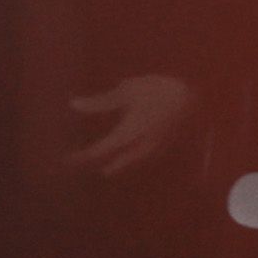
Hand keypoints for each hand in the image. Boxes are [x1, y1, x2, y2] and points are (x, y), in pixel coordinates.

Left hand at [61, 72, 201, 178]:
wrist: (192, 93)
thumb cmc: (158, 89)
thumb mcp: (126, 91)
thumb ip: (100, 101)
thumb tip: (73, 105)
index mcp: (126, 135)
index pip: (97, 152)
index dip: (80, 157)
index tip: (65, 161)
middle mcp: (138, 148)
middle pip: (112, 162)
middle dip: (96, 165)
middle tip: (82, 168)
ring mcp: (152, 148)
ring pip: (129, 162)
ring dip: (115, 165)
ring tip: (105, 169)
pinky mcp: (163, 144)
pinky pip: (141, 157)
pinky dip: (130, 159)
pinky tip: (130, 156)